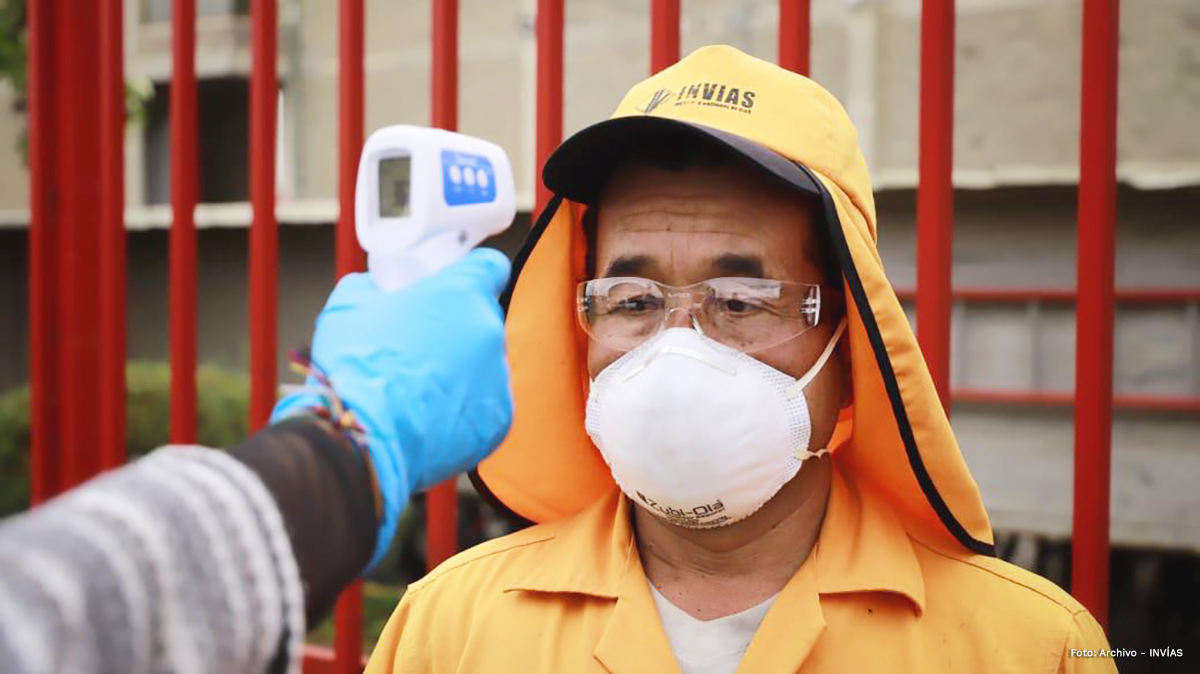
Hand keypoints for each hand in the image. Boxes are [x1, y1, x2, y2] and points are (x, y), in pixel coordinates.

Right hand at [271, 248, 513, 569]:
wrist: (360, 434)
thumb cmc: (355, 364)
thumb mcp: (350, 302)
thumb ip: (374, 287)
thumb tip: (376, 291)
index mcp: (463, 292)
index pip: (491, 267)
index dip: (472, 275)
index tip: (456, 286)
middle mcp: (490, 331)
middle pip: (482, 321)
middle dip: (456, 330)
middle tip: (419, 346)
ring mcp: (498, 378)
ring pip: (483, 366)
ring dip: (460, 372)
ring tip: (419, 389)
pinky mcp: (498, 420)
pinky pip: (485, 408)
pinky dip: (462, 411)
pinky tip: (431, 416)